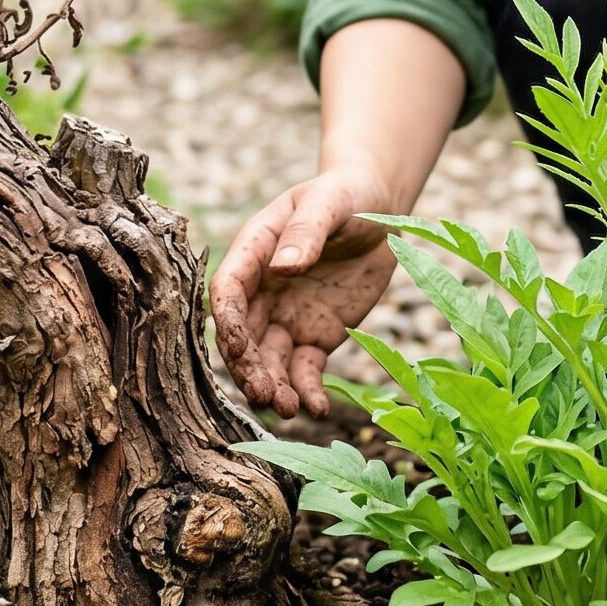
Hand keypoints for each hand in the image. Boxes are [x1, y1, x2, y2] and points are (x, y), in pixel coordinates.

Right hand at [209, 169, 399, 417]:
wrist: (379, 210)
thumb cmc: (345, 196)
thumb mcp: (328, 203)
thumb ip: (306, 232)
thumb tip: (282, 266)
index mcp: (254, 253)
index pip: (229, 290)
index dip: (227, 319)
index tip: (235, 345)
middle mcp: (264, 291)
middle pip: (244, 336)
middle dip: (248, 367)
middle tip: (262, 393)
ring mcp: (288, 317)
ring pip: (270, 360)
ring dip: (273, 386)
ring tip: (287, 410)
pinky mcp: (316, 336)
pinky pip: (306, 369)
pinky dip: (308, 391)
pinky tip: (317, 409)